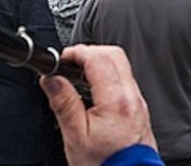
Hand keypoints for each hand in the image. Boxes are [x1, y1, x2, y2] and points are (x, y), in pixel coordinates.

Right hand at [40, 45, 156, 165]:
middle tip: (69, 63)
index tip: (61, 59)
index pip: (98, 58)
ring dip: (99, 63)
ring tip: (78, 76)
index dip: (76, 52)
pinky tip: (93, 90)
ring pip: (121, 66)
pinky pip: (124, 81)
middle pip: (114, 54)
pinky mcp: (139, 109)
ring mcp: (138, 102)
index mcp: (116, 100)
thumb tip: (51, 79)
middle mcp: (132, 97)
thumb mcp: (76, 137)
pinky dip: (107, 76)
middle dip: (89, 52)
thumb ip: (64, 104)